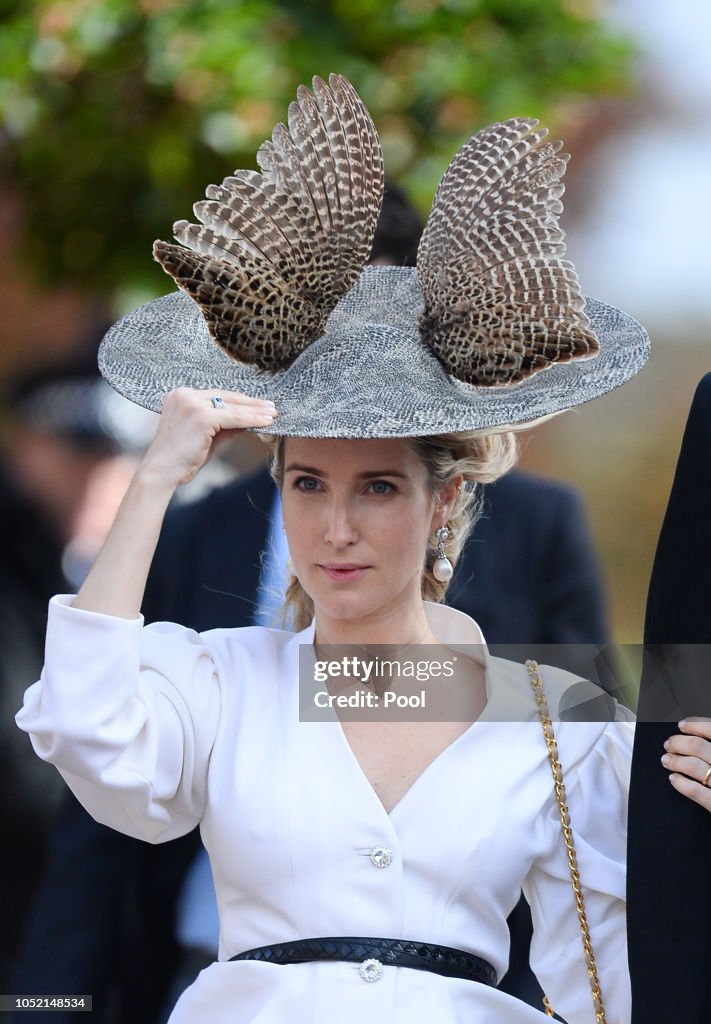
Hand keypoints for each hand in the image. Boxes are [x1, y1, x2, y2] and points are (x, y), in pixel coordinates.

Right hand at [140, 387, 276, 487]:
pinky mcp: (201, 416)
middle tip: (271, 407)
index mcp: (180, 396)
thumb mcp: (206, 437)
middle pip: (226, 397)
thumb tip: (249, 420)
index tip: (257, 405)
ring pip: (232, 406)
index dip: (239, 401)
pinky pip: (234, 417)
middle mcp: (184, 394)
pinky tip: (266, 421)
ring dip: (256, 410)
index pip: (217, 396)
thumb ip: (225, 426)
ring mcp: (192, 403)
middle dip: (251, 403)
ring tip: (273, 413)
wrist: (160, 472)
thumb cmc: (181, 459)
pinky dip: (252, 419)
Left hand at [662, 718, 710, 810]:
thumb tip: (695, 729)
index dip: (695, 724)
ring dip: (675, 761)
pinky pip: (696, 791)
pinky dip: (681, 783)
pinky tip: (673, 779)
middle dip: (678, 743)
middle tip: (669, 744)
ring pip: (693, 766)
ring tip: (666, 760)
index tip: (682, 725)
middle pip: (697, 746)